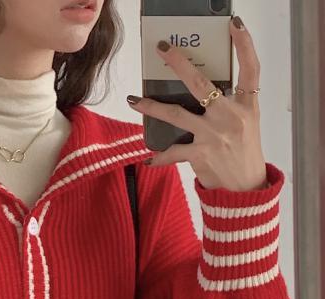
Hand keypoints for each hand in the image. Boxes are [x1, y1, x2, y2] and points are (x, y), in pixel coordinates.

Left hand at [127, 16, 268, 191]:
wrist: (245, 188)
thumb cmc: (243, 153)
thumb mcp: (246, 124)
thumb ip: (228, 106)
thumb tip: (204, 94)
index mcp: (247, 105)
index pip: (251, 68)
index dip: (245, 45)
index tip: (235, 25)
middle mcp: (230, 116)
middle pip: (201, 84)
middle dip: (180, 64)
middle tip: (163, 50)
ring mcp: (214, 134)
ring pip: (176, 114)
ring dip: (152, 107)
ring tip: (134, 100)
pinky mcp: (200, 153)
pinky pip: (172, 152)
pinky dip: (159, 157)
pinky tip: (148, 159)